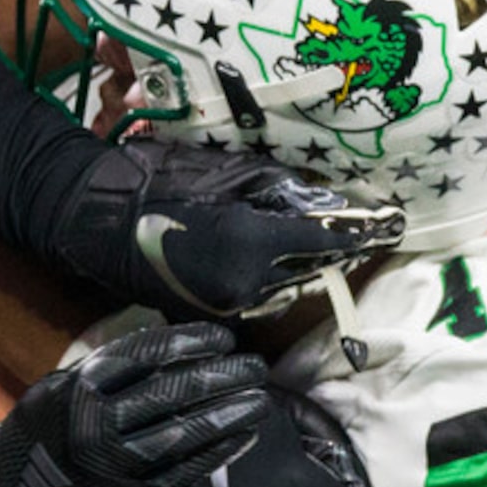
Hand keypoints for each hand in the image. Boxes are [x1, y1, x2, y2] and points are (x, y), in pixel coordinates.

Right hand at [0, 323, 265, 486]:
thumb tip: (162, 346)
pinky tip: (241, 437)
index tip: (222, 337)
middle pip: (173, 392)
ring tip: (259, 399)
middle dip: (222, 376)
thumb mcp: (51, 393)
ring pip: (186, 433)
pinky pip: (184, 474)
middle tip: (254, 366)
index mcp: (76, 390)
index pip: (146, 356)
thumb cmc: (29, 445)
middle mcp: (95, 426)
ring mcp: (113, 467)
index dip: (190, 343)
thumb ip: (100, 372)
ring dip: (229, 414)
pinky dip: (217, 453)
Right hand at [48, 137, 403, 320]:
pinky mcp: (209, 315)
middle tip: (360, 227)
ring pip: (285, 286)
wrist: (94, 218)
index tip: (393, 223)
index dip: (361, 231)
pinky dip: (269, 278)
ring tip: (310, 237)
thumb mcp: (226, 171)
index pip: (324, 239)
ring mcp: (227, 307)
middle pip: (310, 267)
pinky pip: (255, 298)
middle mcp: (247, 285)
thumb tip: (330, 202)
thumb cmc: (157, 181)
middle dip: (332, 247)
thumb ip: (282, 189)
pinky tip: (265, 256)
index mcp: (252, 243)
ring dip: (300, 264)